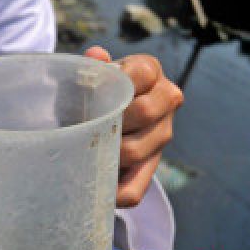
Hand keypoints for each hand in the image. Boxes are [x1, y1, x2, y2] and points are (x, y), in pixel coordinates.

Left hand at [84, 46, 183, 207]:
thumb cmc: (92, 88)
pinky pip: (135, 190)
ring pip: (137, 152)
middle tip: (85, 123)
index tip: (92, 88)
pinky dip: (112, 193)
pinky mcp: (152, 165)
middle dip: (111, 119)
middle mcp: (166, 100)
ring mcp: (162, 134)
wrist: (101, 111)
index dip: (117, 81)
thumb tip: (96, 56)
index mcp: (151, 70)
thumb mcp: (88, 74)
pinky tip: (93, 187)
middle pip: (144, 112)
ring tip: (83, 150)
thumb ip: (91, 67)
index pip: (142, 73)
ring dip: (107, 154)